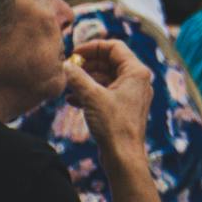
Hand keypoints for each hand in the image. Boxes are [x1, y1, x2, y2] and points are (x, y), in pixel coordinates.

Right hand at [63, 40, 152, 156]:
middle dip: (87, 64)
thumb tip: (64, 65)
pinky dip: (89, 93)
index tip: (74, 53)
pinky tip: (71, 100)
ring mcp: (130, 94)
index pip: (115, 47)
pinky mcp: (122, 107)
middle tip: (68, 69)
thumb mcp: (91, 97)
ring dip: (86, 79)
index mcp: (136, 71)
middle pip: (109, 62)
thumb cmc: (113, 124)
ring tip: (67, 84)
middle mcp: (136, 80)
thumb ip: (77, 78)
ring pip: (105, 78)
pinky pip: (104, 92)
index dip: (93, 47)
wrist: (123, 155)